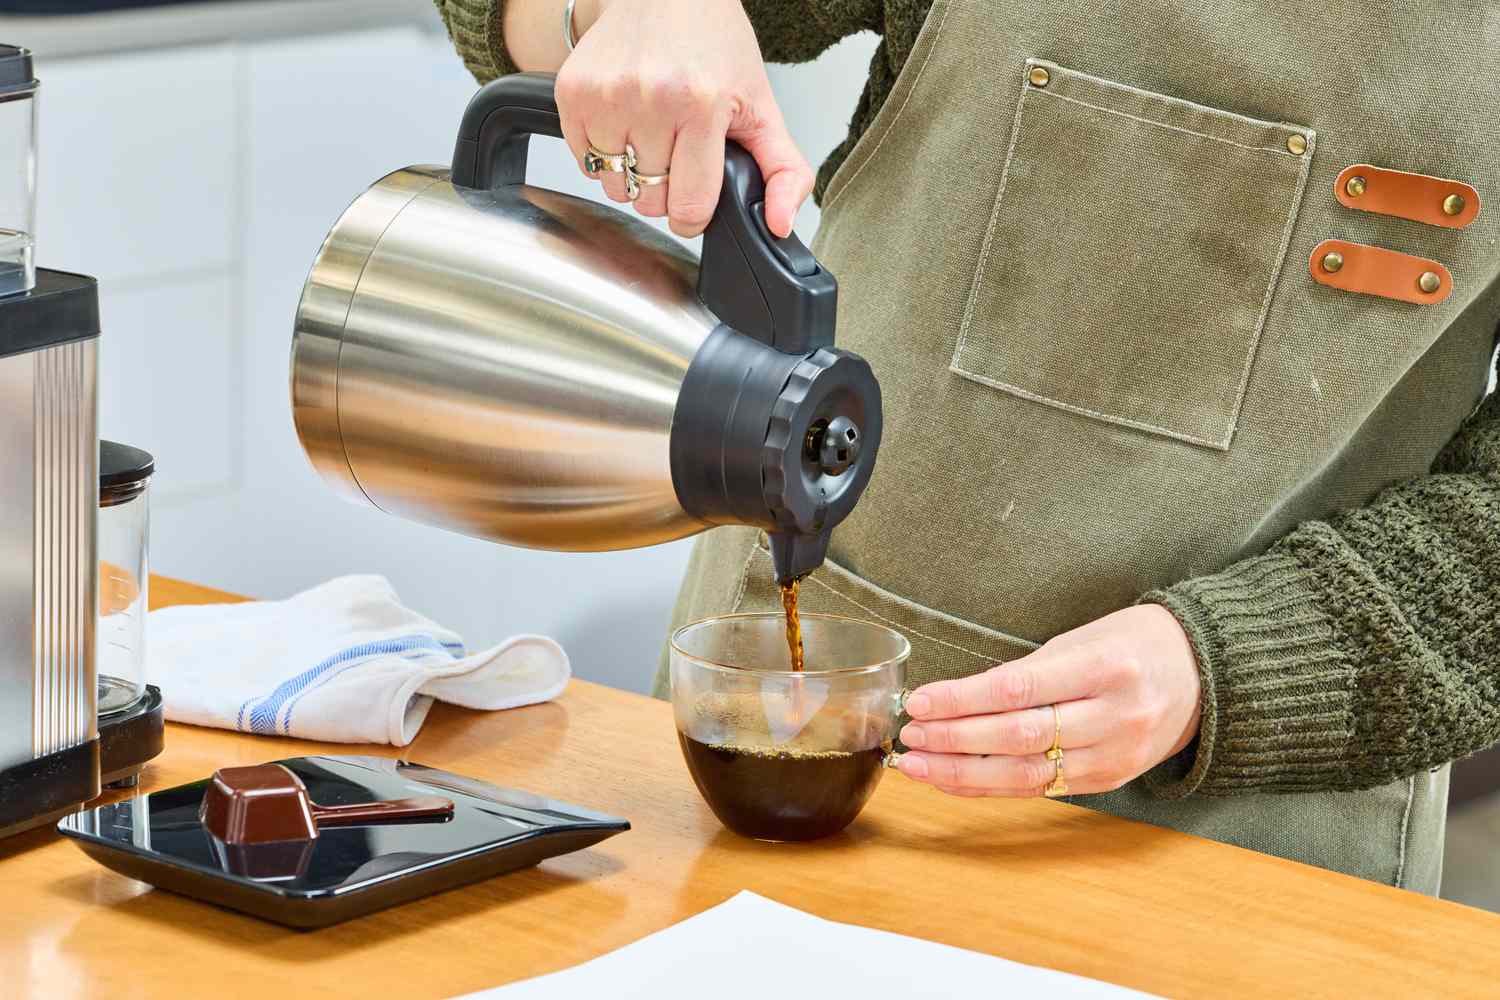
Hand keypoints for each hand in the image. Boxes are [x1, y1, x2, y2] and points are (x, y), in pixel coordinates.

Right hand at [553, 0, 812, 236]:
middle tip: (677, 154)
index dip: (694, 216)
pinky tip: (625, 125)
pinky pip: (584, 161)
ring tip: (651, 137)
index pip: (689, 207)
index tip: (697, 198)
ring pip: (614, 186)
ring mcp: (606, 95)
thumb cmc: (714, 45)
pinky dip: (604, 155)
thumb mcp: (762, 106)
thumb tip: (779, 225)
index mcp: (701, 105)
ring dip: (632, 175)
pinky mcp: (573, 92)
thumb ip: (784, 171)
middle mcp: (650, 98)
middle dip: (665, 190)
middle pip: (649, 200)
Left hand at [894, 605, 1201, 796]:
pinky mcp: (1110, 780)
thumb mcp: (1085, 638)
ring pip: (1026, 774)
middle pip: (1019, 736)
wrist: (1206, 673)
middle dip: (955, 740)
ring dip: (963, 773)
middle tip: (910, 736)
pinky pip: (1041, 789)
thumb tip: (960, 699)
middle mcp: (1114, 715)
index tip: (920, 702)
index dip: (963, 700)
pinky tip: (955, 780)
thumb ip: (1030, 671)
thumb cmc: (1134, 643)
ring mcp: (1115, 754)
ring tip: (917, 766)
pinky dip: (991, 786)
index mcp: (1106, 667)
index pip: (1019, 688)